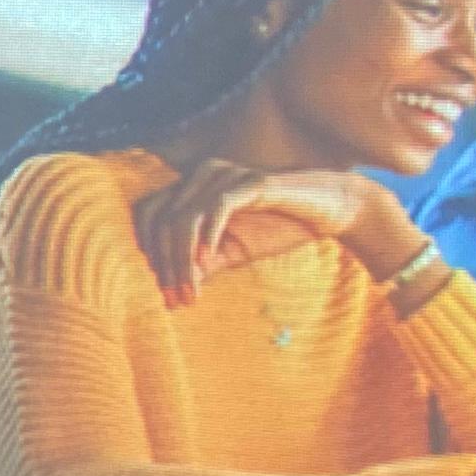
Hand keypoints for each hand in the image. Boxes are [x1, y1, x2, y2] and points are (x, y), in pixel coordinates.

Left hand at [129, 161, 416, 303]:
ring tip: (191, 291)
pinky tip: (207, 261)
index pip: (150, 216)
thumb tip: (172, 295)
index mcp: (192, 186)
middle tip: (176, 300)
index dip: (150, 256)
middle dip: (166, 265)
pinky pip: (217, 205)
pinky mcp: (251, 181)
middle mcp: (202, 174)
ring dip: (183, 260)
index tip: (164, 295)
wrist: (326, 211)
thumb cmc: (277, 227)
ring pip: (184, 217)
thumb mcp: (233, 253)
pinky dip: (207, 235)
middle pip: (161, 220)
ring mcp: (226, 174)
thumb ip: (203, 265)